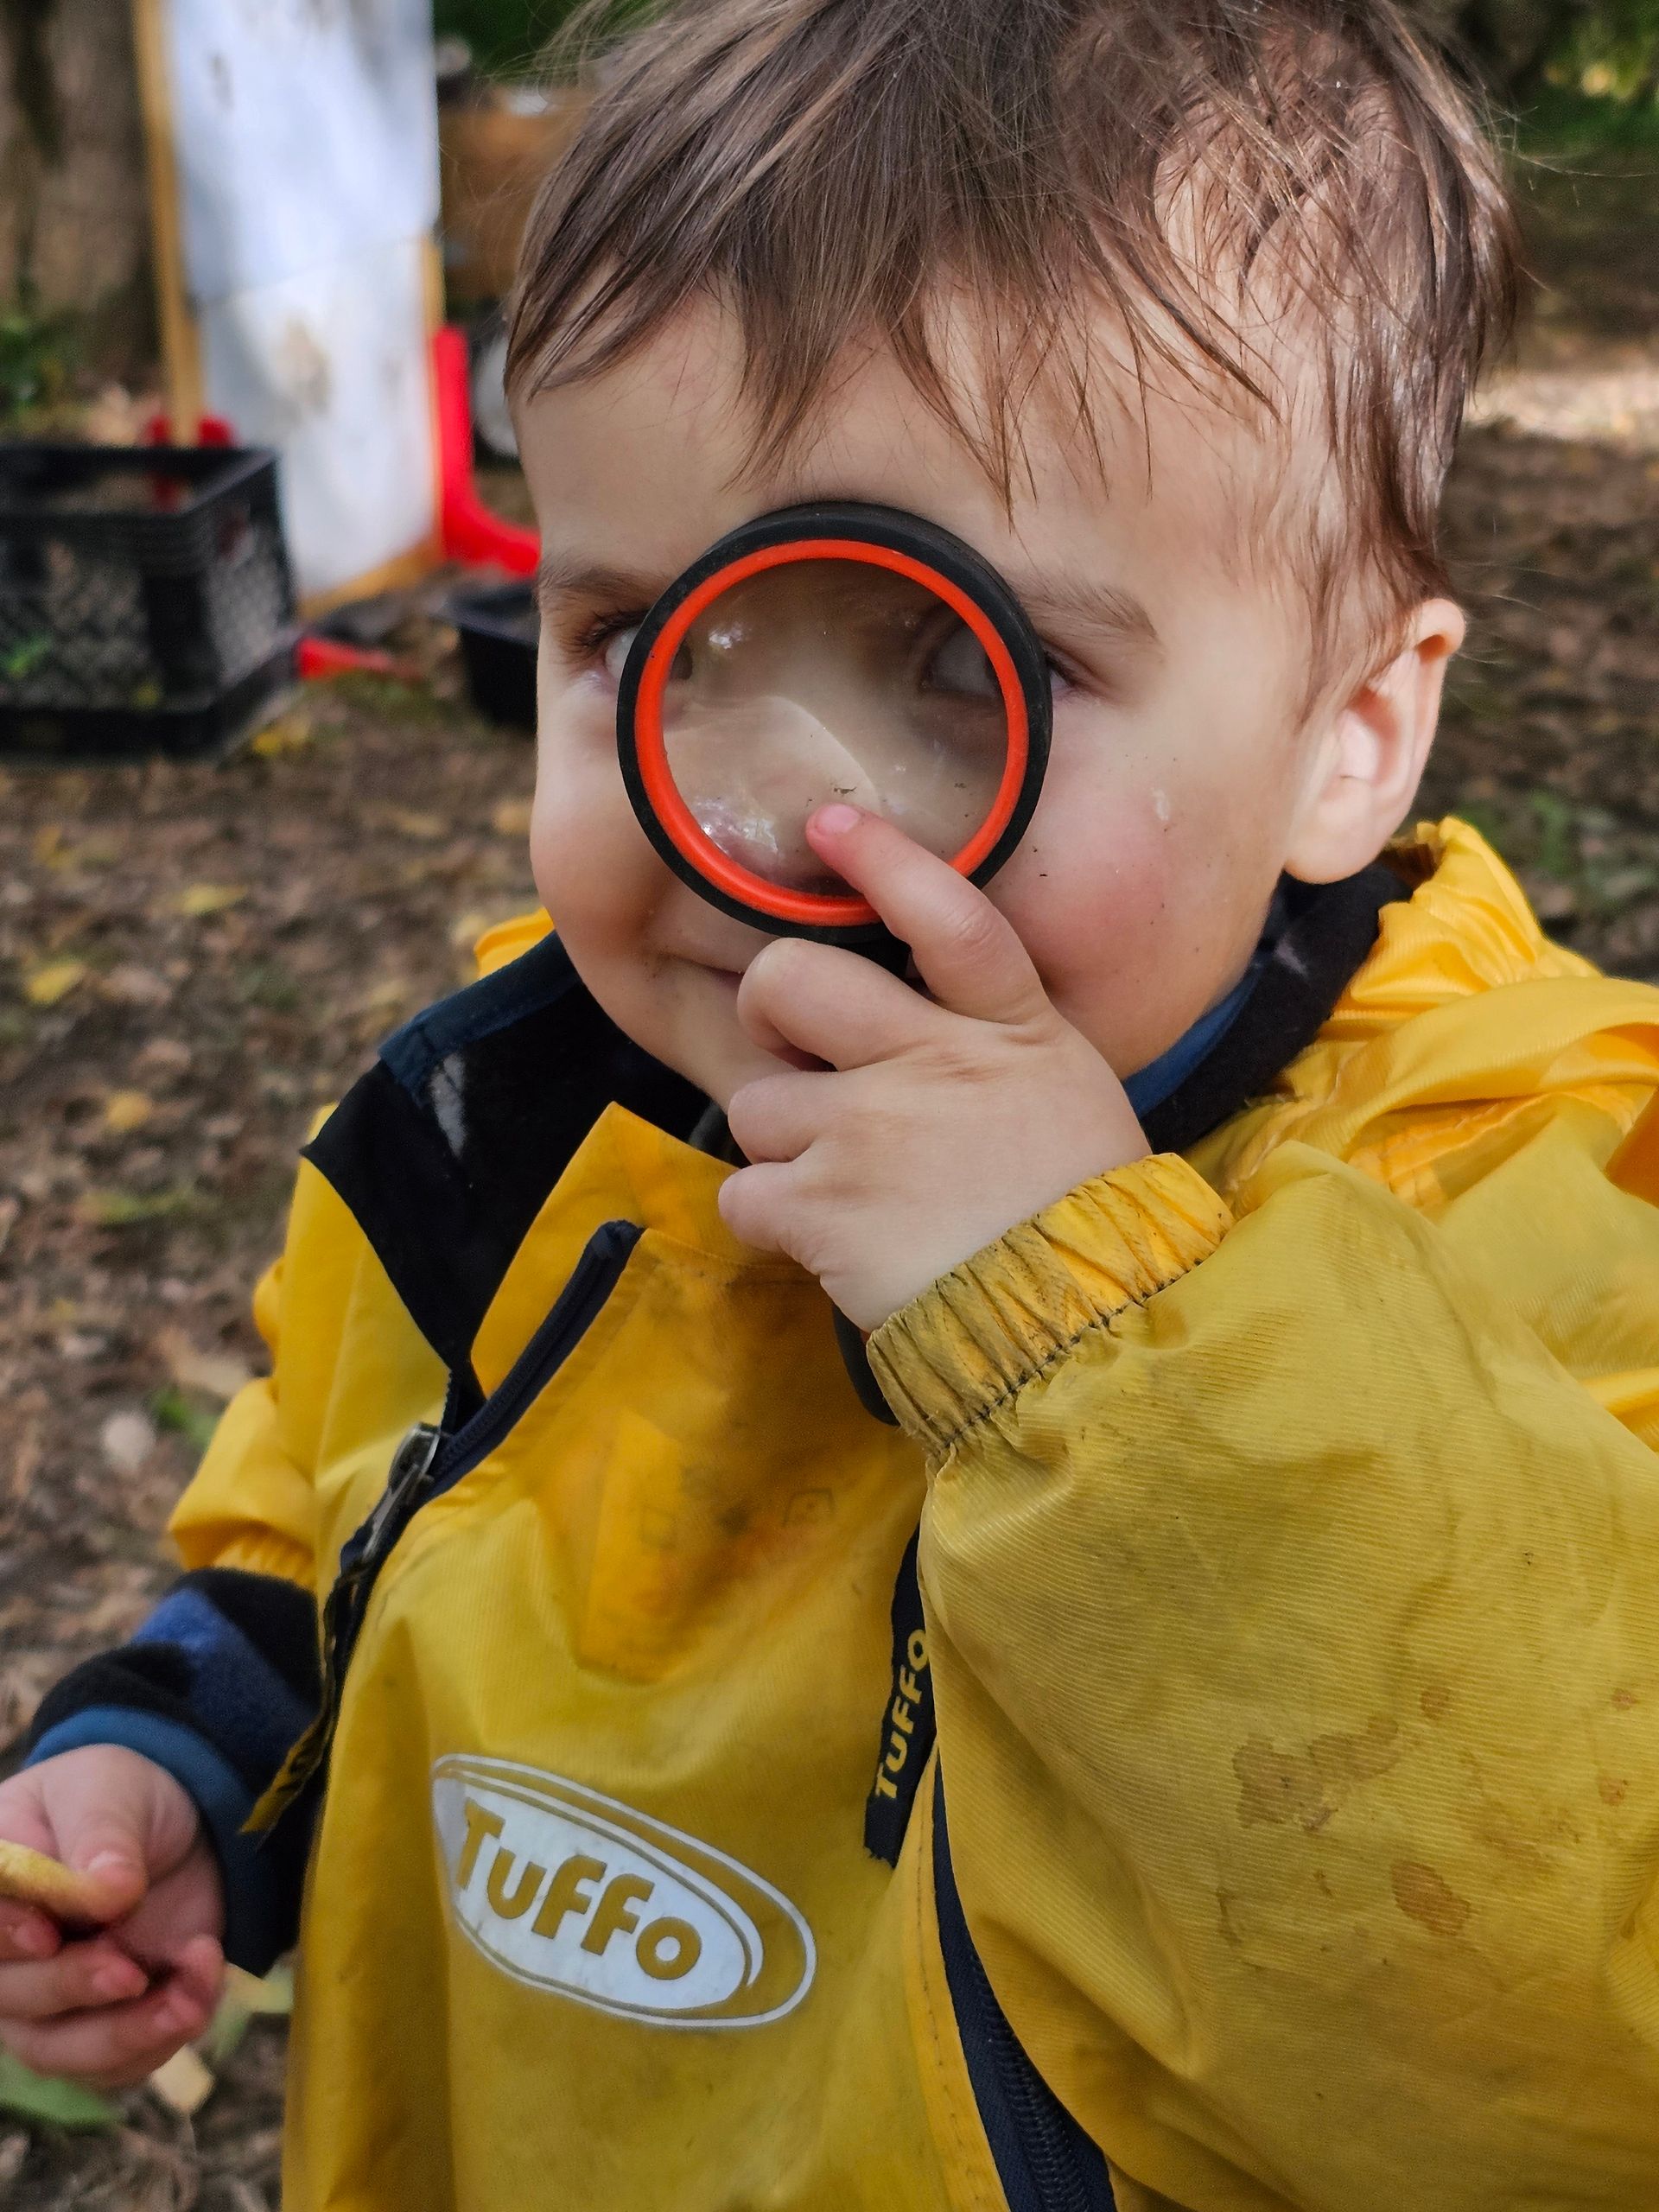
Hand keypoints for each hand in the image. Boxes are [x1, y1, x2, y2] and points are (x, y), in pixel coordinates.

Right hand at [0, 1747, 224, 2087]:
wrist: (177, 1827)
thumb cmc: (118, 1799)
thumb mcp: (108, 1791)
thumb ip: (101, 1834)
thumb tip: (108, 1889)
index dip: (4, 1938)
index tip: (47, 1935)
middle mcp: (5, 1957)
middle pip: (11, 1998)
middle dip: (71, 1989)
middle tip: (128, 1970)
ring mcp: (48, 2002)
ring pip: (61, 2050)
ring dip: (125, 2035)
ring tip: (187, 2002)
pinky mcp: (103, 2025)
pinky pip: (119, 2064)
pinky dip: (163, 2039)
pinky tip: (202, 1991)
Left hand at [719, 805, 1148, 1330]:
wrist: (1085, 1328)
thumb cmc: (1091, 1220)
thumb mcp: (1074, 1098)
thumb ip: (998, 1048)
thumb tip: (922, 1032)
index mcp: (1010, 1030)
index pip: (947, 916)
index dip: (883, 861)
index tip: (830, 826)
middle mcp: (931, 1063)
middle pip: (793, 980)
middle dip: (769, 1008)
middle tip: (794, 1053)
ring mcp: (867, 1133)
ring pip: (755, 1101)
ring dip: (780, 1144)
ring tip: (838, 1186)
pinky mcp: (823, 1210)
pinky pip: (744, 1194)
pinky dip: (768, 1221)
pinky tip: (820, 1240)